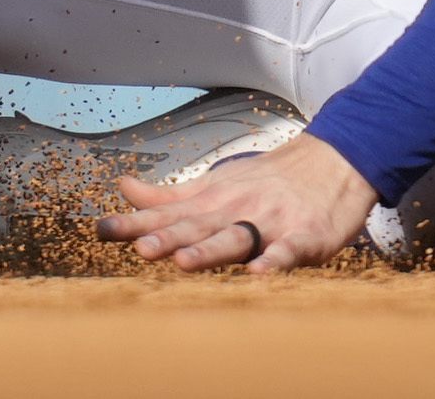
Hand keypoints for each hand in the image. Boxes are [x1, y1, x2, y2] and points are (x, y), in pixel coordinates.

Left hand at [103, 133, 376, 275]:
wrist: (332, 162)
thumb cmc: (267, 180)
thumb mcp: (215, 184)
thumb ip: (169, 196)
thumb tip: (123, 188)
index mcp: (212, 201)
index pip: (168, 214)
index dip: (135, 223)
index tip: (102, 230)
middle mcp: (236, 210)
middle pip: (198, 227)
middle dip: (168, 238)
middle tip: (140, 249)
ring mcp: (270, 222)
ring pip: (236, 238)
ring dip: (210, 249)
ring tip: (184, 261)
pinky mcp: (304, 235)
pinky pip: (288, 250)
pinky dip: (275, 260)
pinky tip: (259, 273)